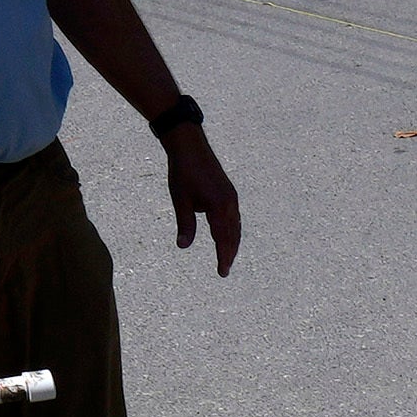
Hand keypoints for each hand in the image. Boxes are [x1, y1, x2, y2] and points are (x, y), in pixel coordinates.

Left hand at [165, 120, 242, 275]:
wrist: (190, 145)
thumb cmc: (183, 172)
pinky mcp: (229, 192)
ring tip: (227, 256)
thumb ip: (185, 224)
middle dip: (229, 253)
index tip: (222, 271)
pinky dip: (232, 230)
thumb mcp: (181, 200)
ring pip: (236, 226)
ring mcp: (231, 197)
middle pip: (233, 235)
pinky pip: (234, 217)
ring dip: (232, 242)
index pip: (223, 238)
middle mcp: (230, 203)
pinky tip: (226, 234)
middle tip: (224, 270)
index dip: (223, 256)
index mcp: (219, 206)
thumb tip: (183, 246)